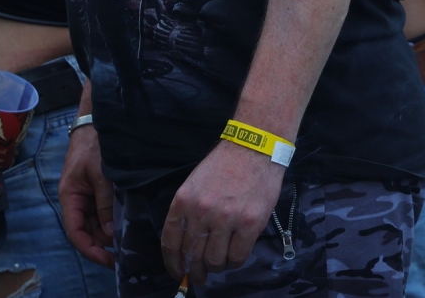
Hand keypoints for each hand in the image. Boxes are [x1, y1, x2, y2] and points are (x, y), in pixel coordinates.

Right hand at [59, 123, 116, 268]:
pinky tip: (125, 225)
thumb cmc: (94, 145)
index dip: (90, 250)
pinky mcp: (96, 190)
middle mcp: (76, 200)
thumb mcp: (101, 175)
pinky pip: (101, 212)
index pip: (76, 233)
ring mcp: (86, 195)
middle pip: (86, 231)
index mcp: (70, 196)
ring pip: (95, 223)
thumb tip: (109, 233)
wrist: (96, 120)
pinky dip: (111, 220)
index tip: (109, 261)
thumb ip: (105, 204)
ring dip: (108, 234)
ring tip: (127, 241)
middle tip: (125, 253)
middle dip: (103, 244)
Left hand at [162, 142, 284, 286]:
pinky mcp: (250, 223)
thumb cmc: (223, 165)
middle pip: (192, 256)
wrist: (254, 147)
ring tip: (220, 263)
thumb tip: (186, 247)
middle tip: (199, 277)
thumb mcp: (194, 184)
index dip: (173, 264)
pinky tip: (234, 256)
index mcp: (183, 201)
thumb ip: (188, 213)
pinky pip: (238, 256)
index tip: (178, 272)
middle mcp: (202, 211)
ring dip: (216, 267)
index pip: (171, 243)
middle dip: (194, 272)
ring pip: (215, 260)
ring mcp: (226, 218)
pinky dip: (234, 262)